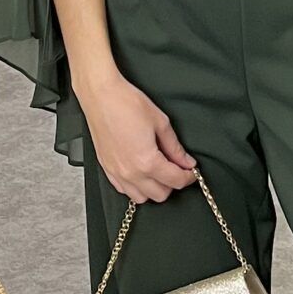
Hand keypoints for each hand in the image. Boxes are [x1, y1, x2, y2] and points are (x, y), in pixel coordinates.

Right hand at [80, 67, 199, 203]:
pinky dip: (135, 186)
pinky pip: (124, 190)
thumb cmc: (126, 103)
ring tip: (159, 171)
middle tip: (177, 168)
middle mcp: (131, 172)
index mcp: (147, 161)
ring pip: (141, 197)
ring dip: (154, 188)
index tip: (191, 171)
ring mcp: (116, 173)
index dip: (189, 177)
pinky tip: (141, 172)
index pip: (176, 181)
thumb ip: (175, 147)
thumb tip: (186, 161)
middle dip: (173, 183)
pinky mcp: (106, 169)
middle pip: (160, 194)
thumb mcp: (160, 122)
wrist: (100, 96)